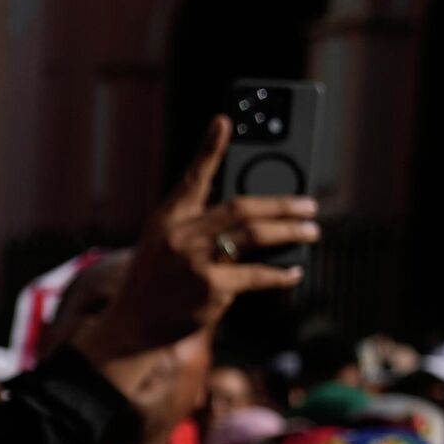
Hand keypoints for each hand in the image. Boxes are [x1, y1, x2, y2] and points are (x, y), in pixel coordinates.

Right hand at [76, 116, 318, 361]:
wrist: (133, 323)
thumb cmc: (155, 280)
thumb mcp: (164, 243)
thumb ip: (198, 224)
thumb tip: (252, 213)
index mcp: (168, 218)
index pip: (192, 177)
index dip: (209, 148)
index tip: (225, 120)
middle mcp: (180, 235)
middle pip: (241, 208)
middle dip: (281, 205)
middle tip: (308, 206)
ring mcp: (195, 261)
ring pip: (255, 237)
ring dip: (290, 233)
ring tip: (311, 232)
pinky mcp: (212, 289)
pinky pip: (257, 274)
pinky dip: (280, 273)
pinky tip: (293, 272)